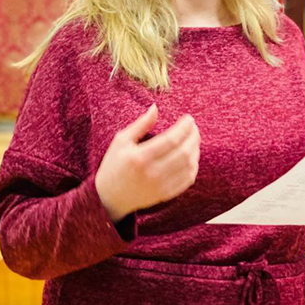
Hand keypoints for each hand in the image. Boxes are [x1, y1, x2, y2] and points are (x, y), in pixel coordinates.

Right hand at [95, 103, 199, 222]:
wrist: (109, 197)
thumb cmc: (114, 165)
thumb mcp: (121, 141)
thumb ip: (141, 124)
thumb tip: (156, 107)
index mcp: (139, 157)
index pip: (171, 139)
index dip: (184, 127)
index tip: (189, 119)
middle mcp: (152, 173)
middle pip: (183, 152)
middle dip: (193, 137)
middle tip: (194, 127)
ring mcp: (160, 186)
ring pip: (188, 166)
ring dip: (195, 150)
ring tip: (193, 140)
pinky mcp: (165, 194)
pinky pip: (187, 180)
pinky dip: (194, 166)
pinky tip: (192, 157)